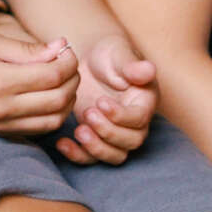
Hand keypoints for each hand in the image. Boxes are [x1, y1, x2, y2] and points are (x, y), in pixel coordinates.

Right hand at [0, 35, 79, 137]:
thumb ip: (26, 49)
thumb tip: (60, 48)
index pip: (52, 75)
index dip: (68, 61)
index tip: (66, 49)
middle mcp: (4, 108)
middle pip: (58, 99)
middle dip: (73, 79)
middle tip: (68, 64)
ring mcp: (4, 124)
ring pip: (54, 120)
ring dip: (67, 100)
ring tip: (62, 80)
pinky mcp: (3, 133)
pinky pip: (40, 130)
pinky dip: (54, 115)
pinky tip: (51, 97)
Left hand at [54, 37, 156, 164]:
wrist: (90, 61)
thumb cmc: (108, 54)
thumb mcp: (119, 54)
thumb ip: (132, 65)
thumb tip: (149, 69)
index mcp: (144, 101)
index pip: (139, 118)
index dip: (121, 116)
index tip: (101, 102)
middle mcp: (134, 122)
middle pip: (130, 142)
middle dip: (108, 132)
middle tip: (88, 113)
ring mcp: (116, 132)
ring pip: (115, 155)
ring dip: (97, 148)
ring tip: (78, 131)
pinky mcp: (97, 137)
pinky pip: (93, 157)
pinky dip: (78, 155)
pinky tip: (62, 143)